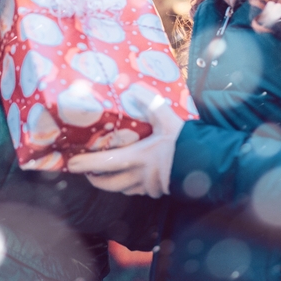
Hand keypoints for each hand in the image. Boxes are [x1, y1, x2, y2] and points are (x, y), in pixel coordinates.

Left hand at [66, 90, 184, 197]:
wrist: (210, 166)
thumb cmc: (187, 143)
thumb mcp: (169, 119)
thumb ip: (151, 104)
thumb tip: (133, 88)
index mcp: (137, 159)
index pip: (104, 164)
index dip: (85, 164)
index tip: (71, 164)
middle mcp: (140, 177)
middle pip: (108, 184)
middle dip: (94, 179)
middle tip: (86, 171)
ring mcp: (149, 187)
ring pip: (123, 190)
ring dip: (111, 184)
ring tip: (105, 174)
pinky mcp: (160, 191)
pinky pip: (138, 192)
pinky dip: (130, 186)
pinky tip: (132, 177)